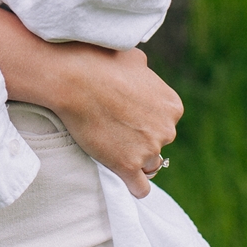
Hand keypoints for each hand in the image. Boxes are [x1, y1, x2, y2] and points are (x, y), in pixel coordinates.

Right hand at [37, 42, 182, 198]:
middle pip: (159, 142)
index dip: (146, 118)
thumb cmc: (101, 62)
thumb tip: (142, 71)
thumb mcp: (135, 58)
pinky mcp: (127, 166)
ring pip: (150, 165)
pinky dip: (134, 186)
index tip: (127, 114)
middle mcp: (167, 129)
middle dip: (141, 138)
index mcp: (172, 105)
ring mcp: (148, 149)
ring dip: (136, 159)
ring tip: (114, 148)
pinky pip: (140, 188)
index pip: (166, 120)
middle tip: (115, 126)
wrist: (74, 79)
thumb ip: (146, 72)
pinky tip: (125, 178)